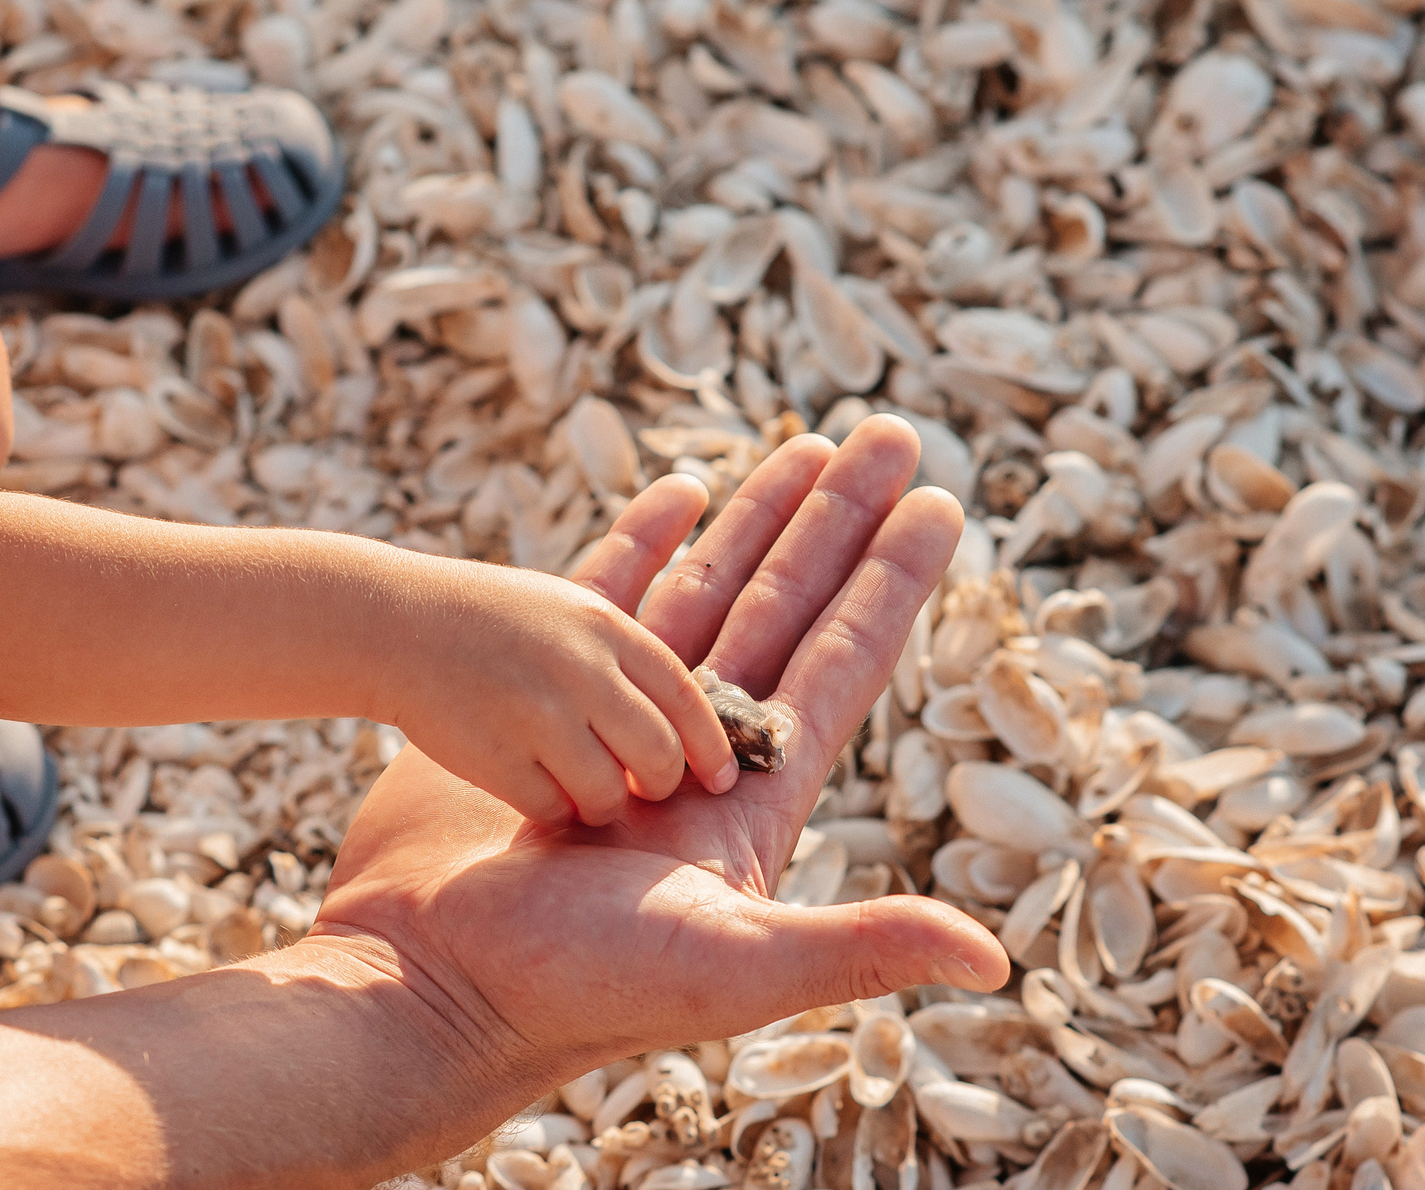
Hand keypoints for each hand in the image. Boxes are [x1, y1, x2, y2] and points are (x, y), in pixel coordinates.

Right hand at [312, 416, 1011, 1102]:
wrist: (429, 985)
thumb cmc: (577, 989)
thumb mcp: (734, 967)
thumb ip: (857, 948)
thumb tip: (994, 963)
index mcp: (755, 803)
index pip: (842, 664)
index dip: (893, 583)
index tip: (940, 502)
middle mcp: (702, 756)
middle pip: (789, 611)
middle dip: (841, 522)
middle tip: (892, 434)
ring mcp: (621, 725)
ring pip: (709, 593)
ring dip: (759, 521)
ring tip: (805, 443)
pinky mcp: (543, 705)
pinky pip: (610, 597)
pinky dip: (648, 541)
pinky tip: (685, 492)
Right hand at [378, 557, 739, 826]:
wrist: (393, 623)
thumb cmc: (492, 620)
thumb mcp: (569, 607)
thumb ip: (629, 650)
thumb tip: (698, 696)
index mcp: (606, 626)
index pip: (688, 697)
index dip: (713, 744)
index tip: (724, 778)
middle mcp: (580, 668)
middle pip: (659, 754)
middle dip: (662, 783)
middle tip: (646, 790)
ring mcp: (536, 713)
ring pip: (609, 791)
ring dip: (603, 802)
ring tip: (583, 788)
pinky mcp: (495, 755)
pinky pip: (552, 807)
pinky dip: (550, 808)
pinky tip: (533, 787)